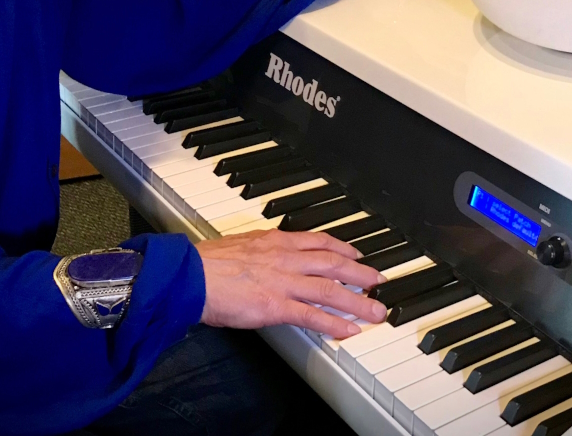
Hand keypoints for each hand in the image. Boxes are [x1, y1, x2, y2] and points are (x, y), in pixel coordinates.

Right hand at [196, 229, 387, 337]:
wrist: (191, 276)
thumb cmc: (209, 262)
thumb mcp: (242, 245)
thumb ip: (263, 250)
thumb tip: (271, 256)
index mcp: (276, 241)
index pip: (318, 241)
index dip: (343, 248)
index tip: (357, 255)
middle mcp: (284, 258)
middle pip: (333, 264)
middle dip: (360, 273)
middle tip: (379, 281)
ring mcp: (282, 282)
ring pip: (330, 289)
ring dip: (357, 301)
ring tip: (376, 311)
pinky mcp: (275, 306)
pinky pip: (311, 315)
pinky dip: (333, 323)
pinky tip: (349, 330)